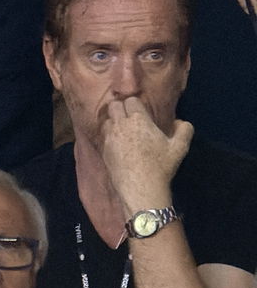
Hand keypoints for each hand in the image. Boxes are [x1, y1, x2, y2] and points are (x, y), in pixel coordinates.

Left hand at [98, 97, 191, 212]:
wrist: (140, 187)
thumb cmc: (161, 166)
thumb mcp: (180, 147)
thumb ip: (184, 130)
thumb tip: (180, 122)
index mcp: (138, 120)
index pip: (131, 100)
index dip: (135, 104)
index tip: (141, 111)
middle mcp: (120, 125)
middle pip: (114, 106)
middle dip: (121, 108)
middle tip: (129, 117)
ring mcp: (109, 137)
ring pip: (106, 120)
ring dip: (113, 121)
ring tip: (122, 130)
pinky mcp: (103, 149)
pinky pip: (102, 135)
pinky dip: (108, 135)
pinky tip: (117, 143)